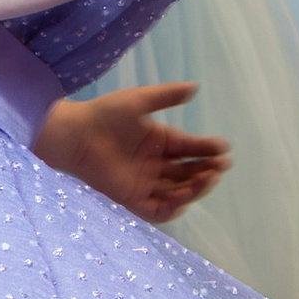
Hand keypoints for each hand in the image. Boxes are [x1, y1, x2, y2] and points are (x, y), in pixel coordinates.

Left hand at [36, 83, 230, 220]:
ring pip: (178, 192)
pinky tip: (184, 196)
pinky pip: (159, 210)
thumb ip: (167, 96)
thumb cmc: (105, 114)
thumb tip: (194, 87)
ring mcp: (145, 183)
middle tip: (220, 166)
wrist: (76, 135)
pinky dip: (173, 207)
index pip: (190, 148)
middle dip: (207, 170)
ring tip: (207, 178)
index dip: (207, 149)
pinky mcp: (132, 199)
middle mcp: (156, 164)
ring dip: (196, 188)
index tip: (223, 147)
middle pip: (189, 172)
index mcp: (160, 141)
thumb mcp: (139, 100)